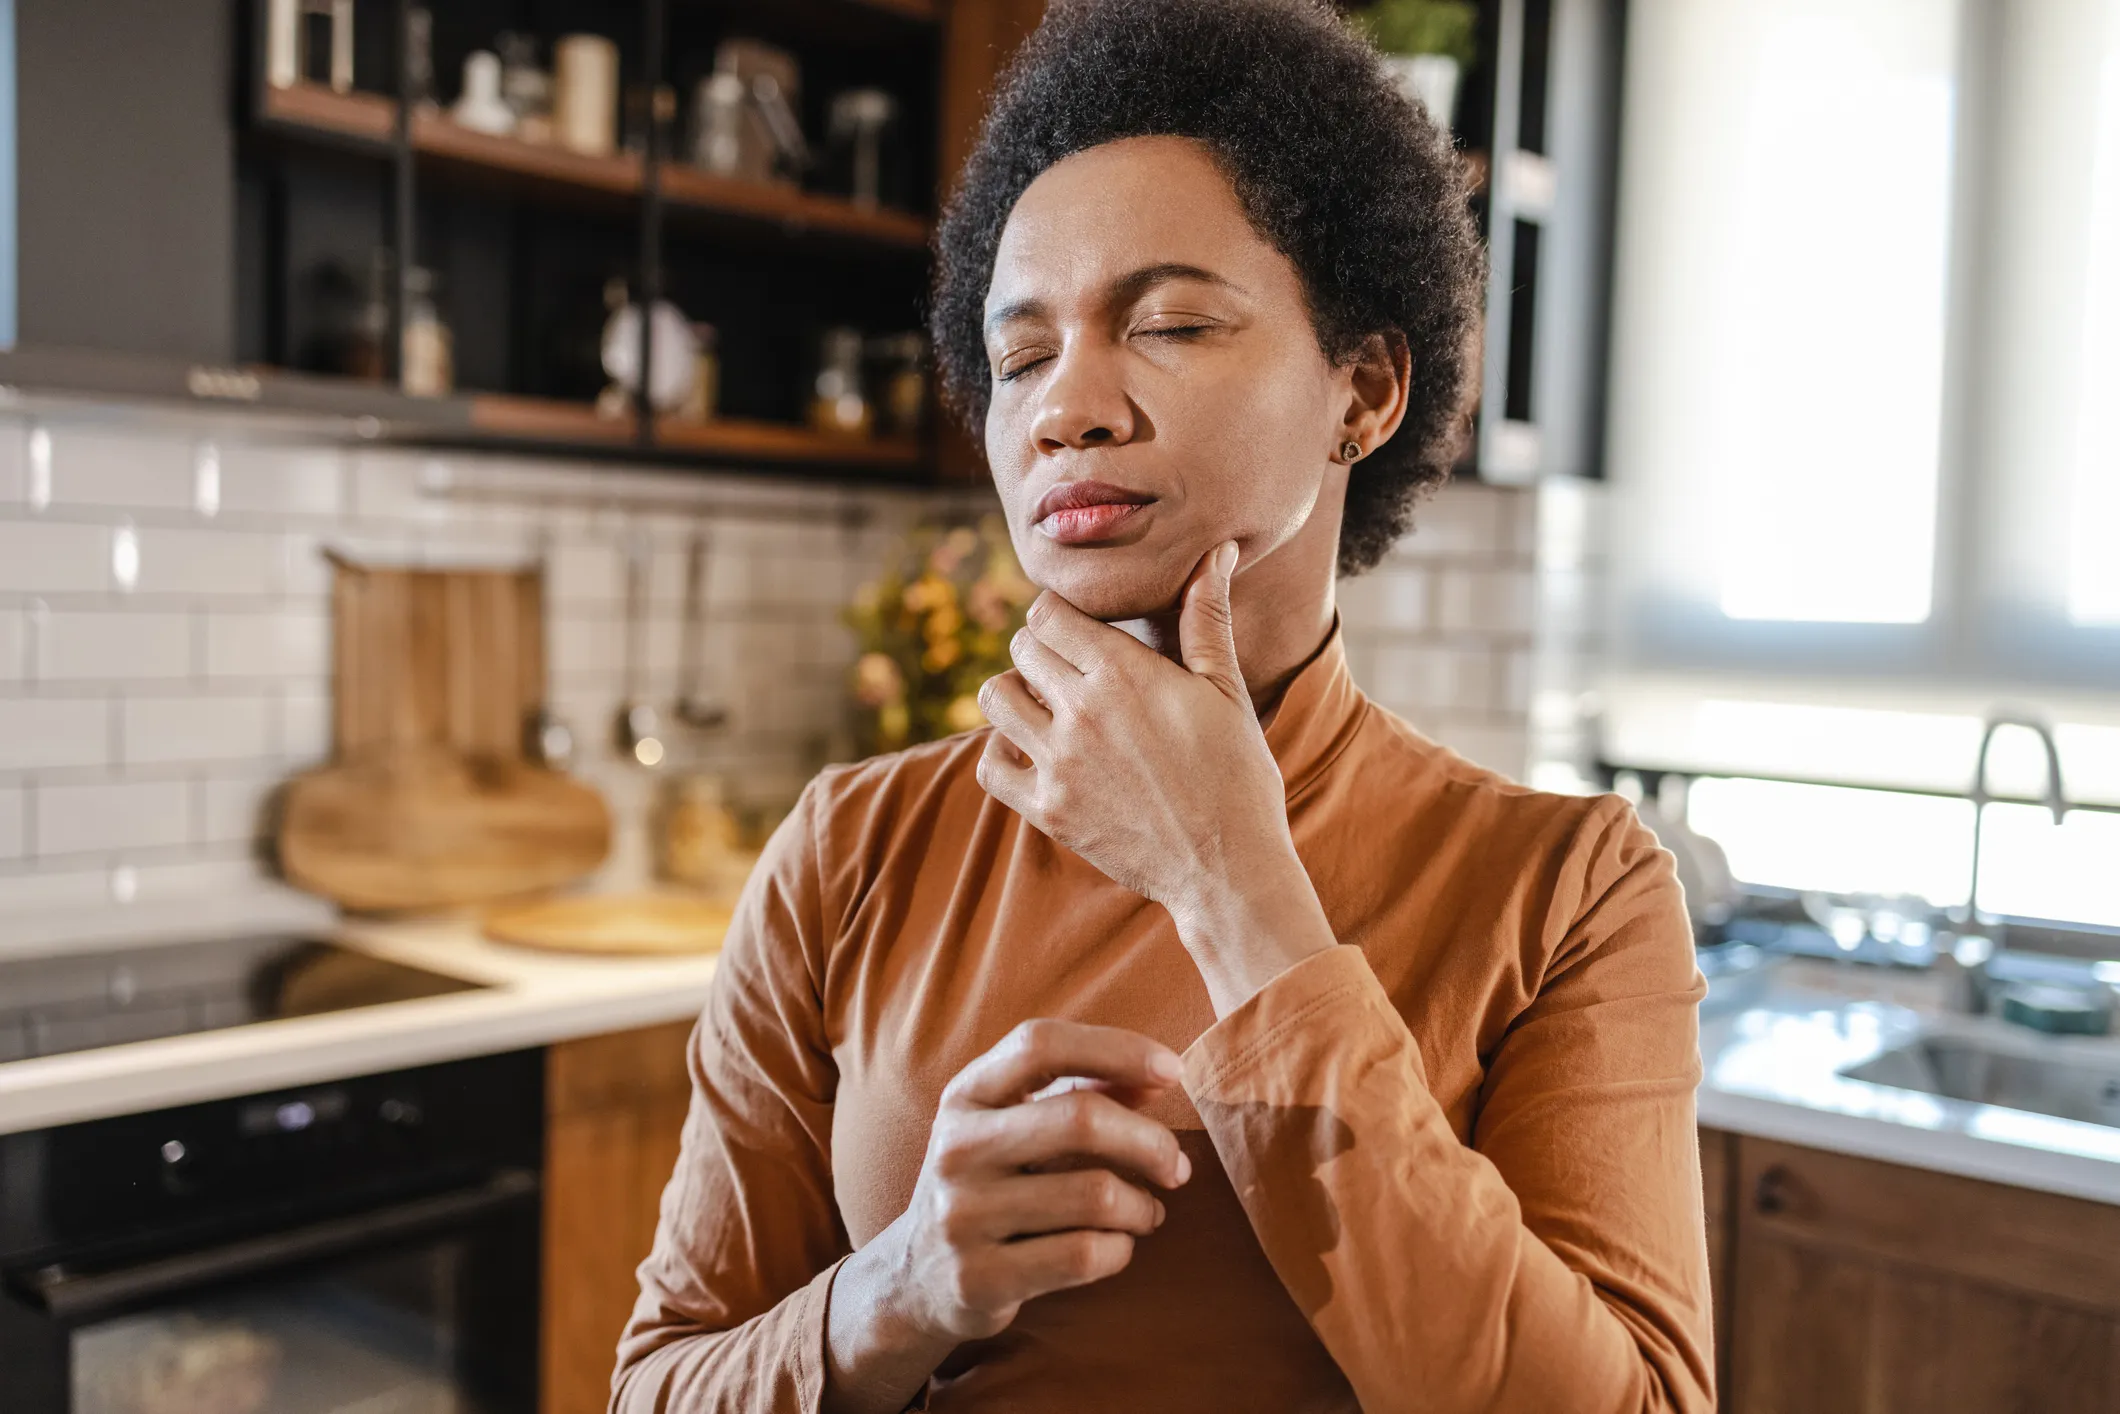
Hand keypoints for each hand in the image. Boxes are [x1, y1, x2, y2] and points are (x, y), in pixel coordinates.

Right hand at [823, 1021, 1190, 1411]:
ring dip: (1141, 1206)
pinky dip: (1121, 1250)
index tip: (1172, 1071)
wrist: (918, 1277)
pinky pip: (1084, 1255)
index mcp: (966, 1095)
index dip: (1116, 1048)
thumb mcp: (1017, 1127)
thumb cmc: (991, 1185)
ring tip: (1146, 1211)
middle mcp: (956, 1148)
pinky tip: (1117, 1246)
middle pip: (1080, 1120)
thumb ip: (1084, 1093)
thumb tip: (1160, 1077)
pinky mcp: (978, 1278)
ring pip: (1095, 1194)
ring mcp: (961, 1214)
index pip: (1041, 1045)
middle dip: (1150, 1142)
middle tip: (1175, 1166)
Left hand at [974, 543, 1335, 1010]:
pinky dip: (1002, 752)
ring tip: (1048, 704)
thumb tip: (1214, 551)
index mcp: (1123, 673)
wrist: (1229, 868)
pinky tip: (1034, 752)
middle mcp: (1081, 712)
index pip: (1047, 613)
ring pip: (994, 699)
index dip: (1058, 613)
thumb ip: (1205, 617)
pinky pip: (990, 765)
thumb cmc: (1238, 774)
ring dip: (1015, 693)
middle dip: (1041, 648)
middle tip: (1070, 667)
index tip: (1078, 628)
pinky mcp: (1047, 810)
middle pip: (1021, 648)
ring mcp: (1058, 764)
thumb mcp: (1227, 689)